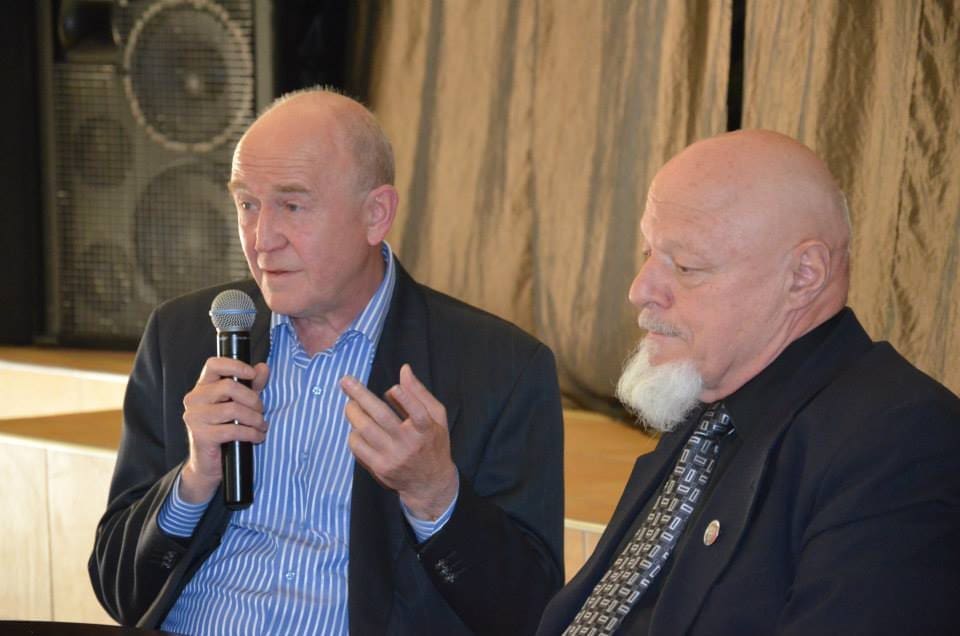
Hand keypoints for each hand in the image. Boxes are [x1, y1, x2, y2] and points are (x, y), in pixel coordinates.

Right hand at [180, 358, 269, 503]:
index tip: (252, 374)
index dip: (235, 366)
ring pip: (233, 409)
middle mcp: (194, 399)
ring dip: (254, 418)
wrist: (208, 464)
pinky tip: (257, 437)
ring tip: (261, 425)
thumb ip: (252, 385)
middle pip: (228, 387)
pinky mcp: (201, 435)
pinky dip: (251, 433)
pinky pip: (232, 430)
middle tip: (260, 410)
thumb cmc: (225, 429)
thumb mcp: (241, 403)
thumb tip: (263, 367)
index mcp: (203, 386)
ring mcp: (195, 417)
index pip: (213, 364)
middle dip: (252, 399)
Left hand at [341, 364, 457, 519]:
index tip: (392, 388)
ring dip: (352, 412)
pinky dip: (353, 433)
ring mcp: (392, 457)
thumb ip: (420, 393)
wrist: (429, 483)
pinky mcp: (380, 468)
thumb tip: (404, 369)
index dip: (406, 399)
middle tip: (346, 381)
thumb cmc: (433, 443)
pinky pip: (358, 447)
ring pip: (364, 430)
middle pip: (381, 417)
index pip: (418, 414)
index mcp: (426, 429)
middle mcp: (409, 444)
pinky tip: (357, 427)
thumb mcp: (437, 417)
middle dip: (360, 396)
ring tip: (350, 403)